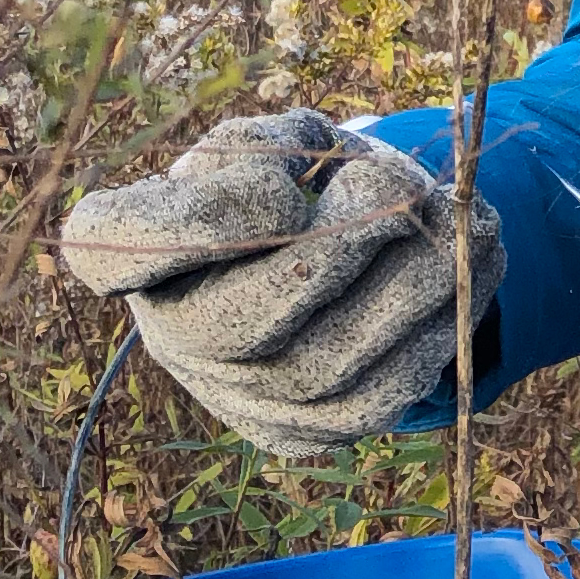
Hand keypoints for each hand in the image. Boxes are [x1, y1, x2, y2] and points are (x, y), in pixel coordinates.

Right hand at [58, 109, 502, 455]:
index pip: (109, 244)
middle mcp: (169, 339)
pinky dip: (437, 333)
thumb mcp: (268, 144)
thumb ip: (284, 148)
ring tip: (471, 222)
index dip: (189, 225)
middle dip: (344, 250)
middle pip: (244, 318)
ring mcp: (234, 398)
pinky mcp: (301, 434)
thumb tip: (357, 198)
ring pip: (328, 365)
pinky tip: (471, 272)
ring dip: (415, 287)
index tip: (277, 185)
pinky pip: (376, 398)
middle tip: (411, 189)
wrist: (306, 268)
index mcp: (128, 251)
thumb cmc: (278, 186)